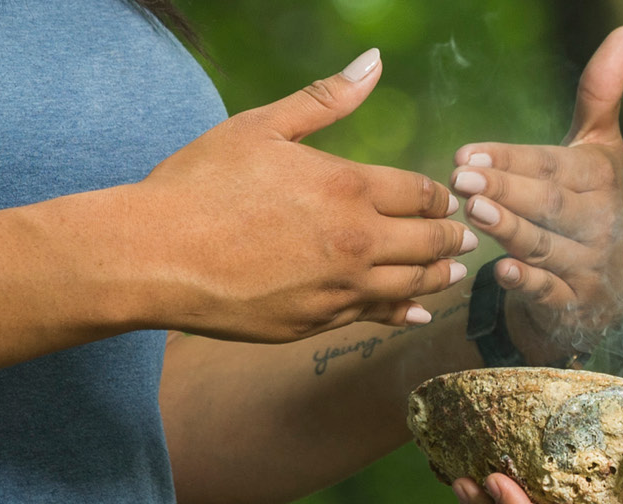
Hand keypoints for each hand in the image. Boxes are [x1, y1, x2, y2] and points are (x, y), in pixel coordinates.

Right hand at [130, 49, 473, 342]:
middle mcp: (356, 243)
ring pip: (410, 285)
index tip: (448, 198)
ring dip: (437, 276)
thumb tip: (374, 62)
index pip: (418, 193)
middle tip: (467, 236)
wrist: (155, 256)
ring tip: (451, 271)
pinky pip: (375, 317)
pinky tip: (413, 312)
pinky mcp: (317, 323)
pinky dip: (401, 313)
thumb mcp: (261, 128)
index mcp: (348, 188)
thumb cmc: (200, 185)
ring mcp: (340, 289)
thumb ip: (325, 100)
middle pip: (427, 242)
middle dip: (451, 236)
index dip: (438, 195)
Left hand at [450, 26, 622, 363]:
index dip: (510, 159)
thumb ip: (601, 95)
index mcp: (598, 178)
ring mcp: (590, 265)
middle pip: (549, 203)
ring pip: (544, 246)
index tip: (466, 154)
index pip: (550, 164)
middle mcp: (600, 221)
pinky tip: (499, 270)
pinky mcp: (576, 304)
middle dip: (505, 190)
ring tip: (472, 212)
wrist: (602, 289)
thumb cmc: (585, 205)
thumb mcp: (594, 151)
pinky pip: (550, 292)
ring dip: (509, 230)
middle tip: (461, 180)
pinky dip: (526, 283)